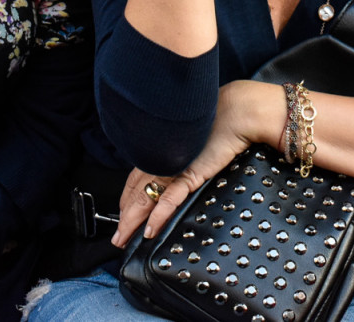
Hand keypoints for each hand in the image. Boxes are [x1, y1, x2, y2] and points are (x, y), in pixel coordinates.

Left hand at [113, 80, 282, 245]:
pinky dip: (158, 216)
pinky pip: (169, 198)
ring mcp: (173, 167)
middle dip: (124, 217)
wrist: (235, 113)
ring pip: (145, 198)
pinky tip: (151, 230)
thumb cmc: (217, 126)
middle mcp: (161, 159)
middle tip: (118, 237)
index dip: (126, 201)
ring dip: (132, 222)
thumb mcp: (190, 146)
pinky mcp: (189, 174)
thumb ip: (178, 159)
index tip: (122, 217)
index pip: (135, 181)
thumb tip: (171, 177)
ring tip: (124, 239)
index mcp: (160, 151)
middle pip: (135, 192)